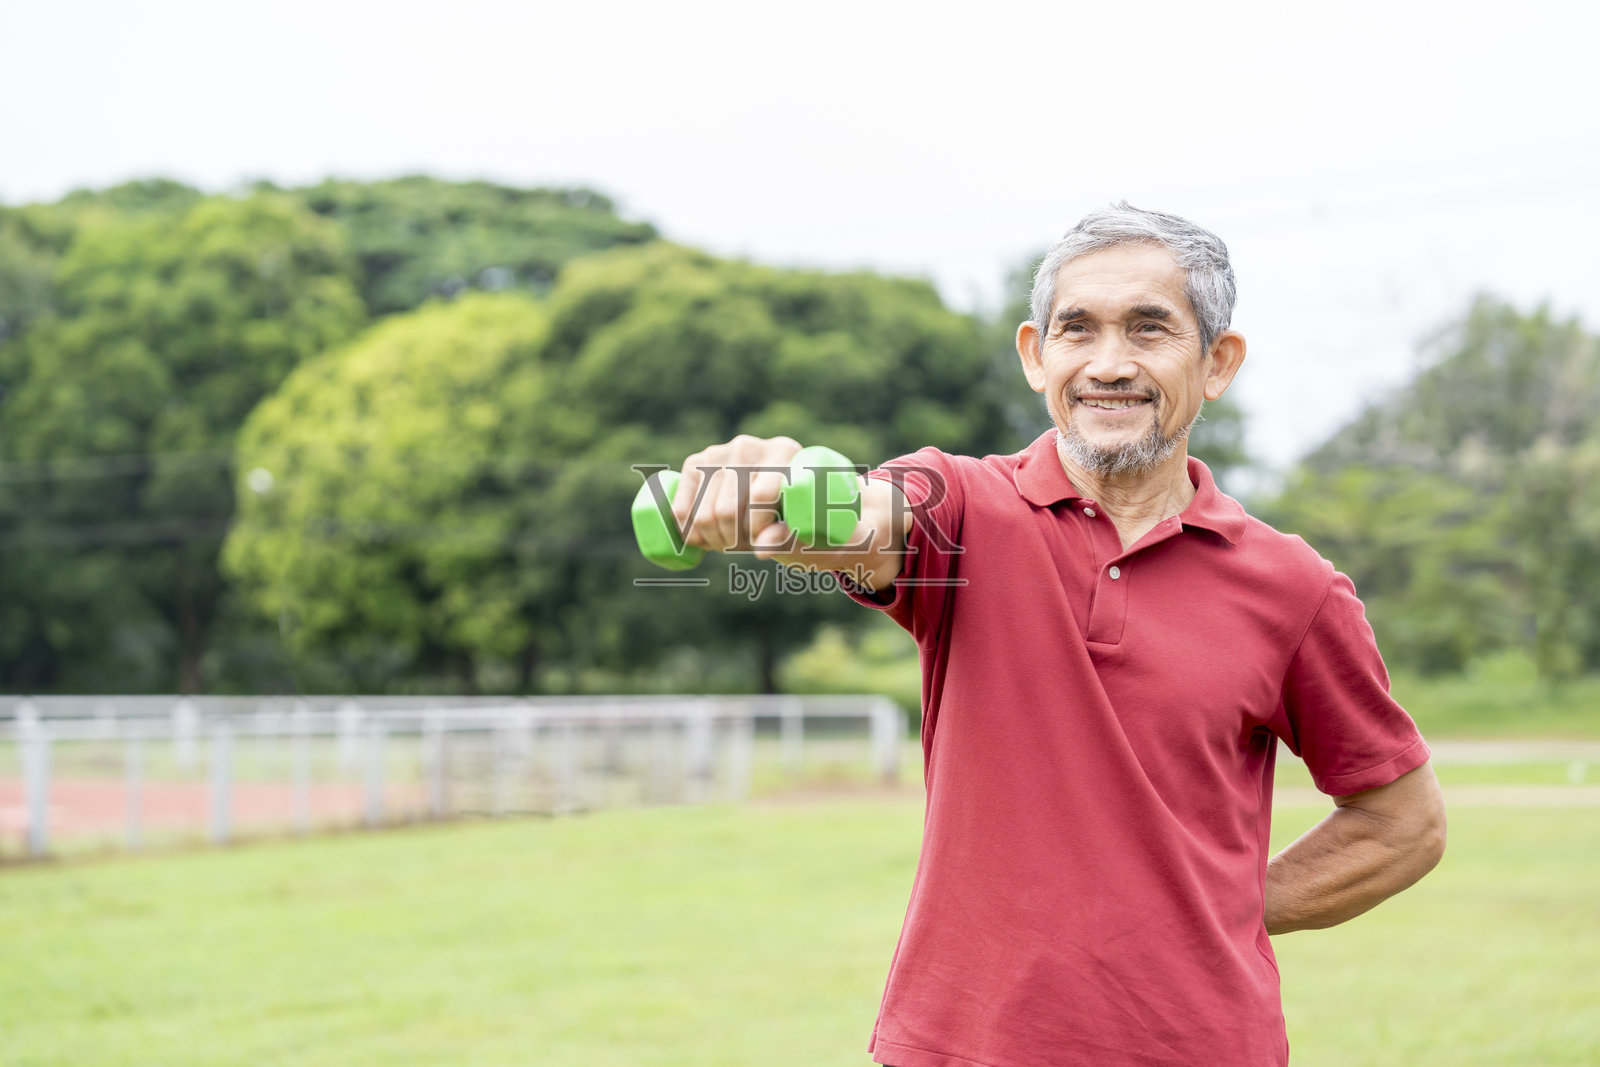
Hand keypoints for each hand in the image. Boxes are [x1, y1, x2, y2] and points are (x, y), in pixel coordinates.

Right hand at [673, 435, 804, 559]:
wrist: (769, 488)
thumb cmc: (789, 510)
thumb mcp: (795, 525)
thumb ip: (782, 537)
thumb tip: (761, 551)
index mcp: (783, 452)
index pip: (760, 497)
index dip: (755, 529)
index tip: (758, 542)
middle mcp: (748, 447)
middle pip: (728, 509)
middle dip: (733, 540)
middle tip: (742, 546)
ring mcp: (717, 453)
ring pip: (703, 514)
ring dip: (714, 540)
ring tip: (728, 542)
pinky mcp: (693, 464)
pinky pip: (680, 510)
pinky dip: (689, 533)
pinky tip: (703, 538)